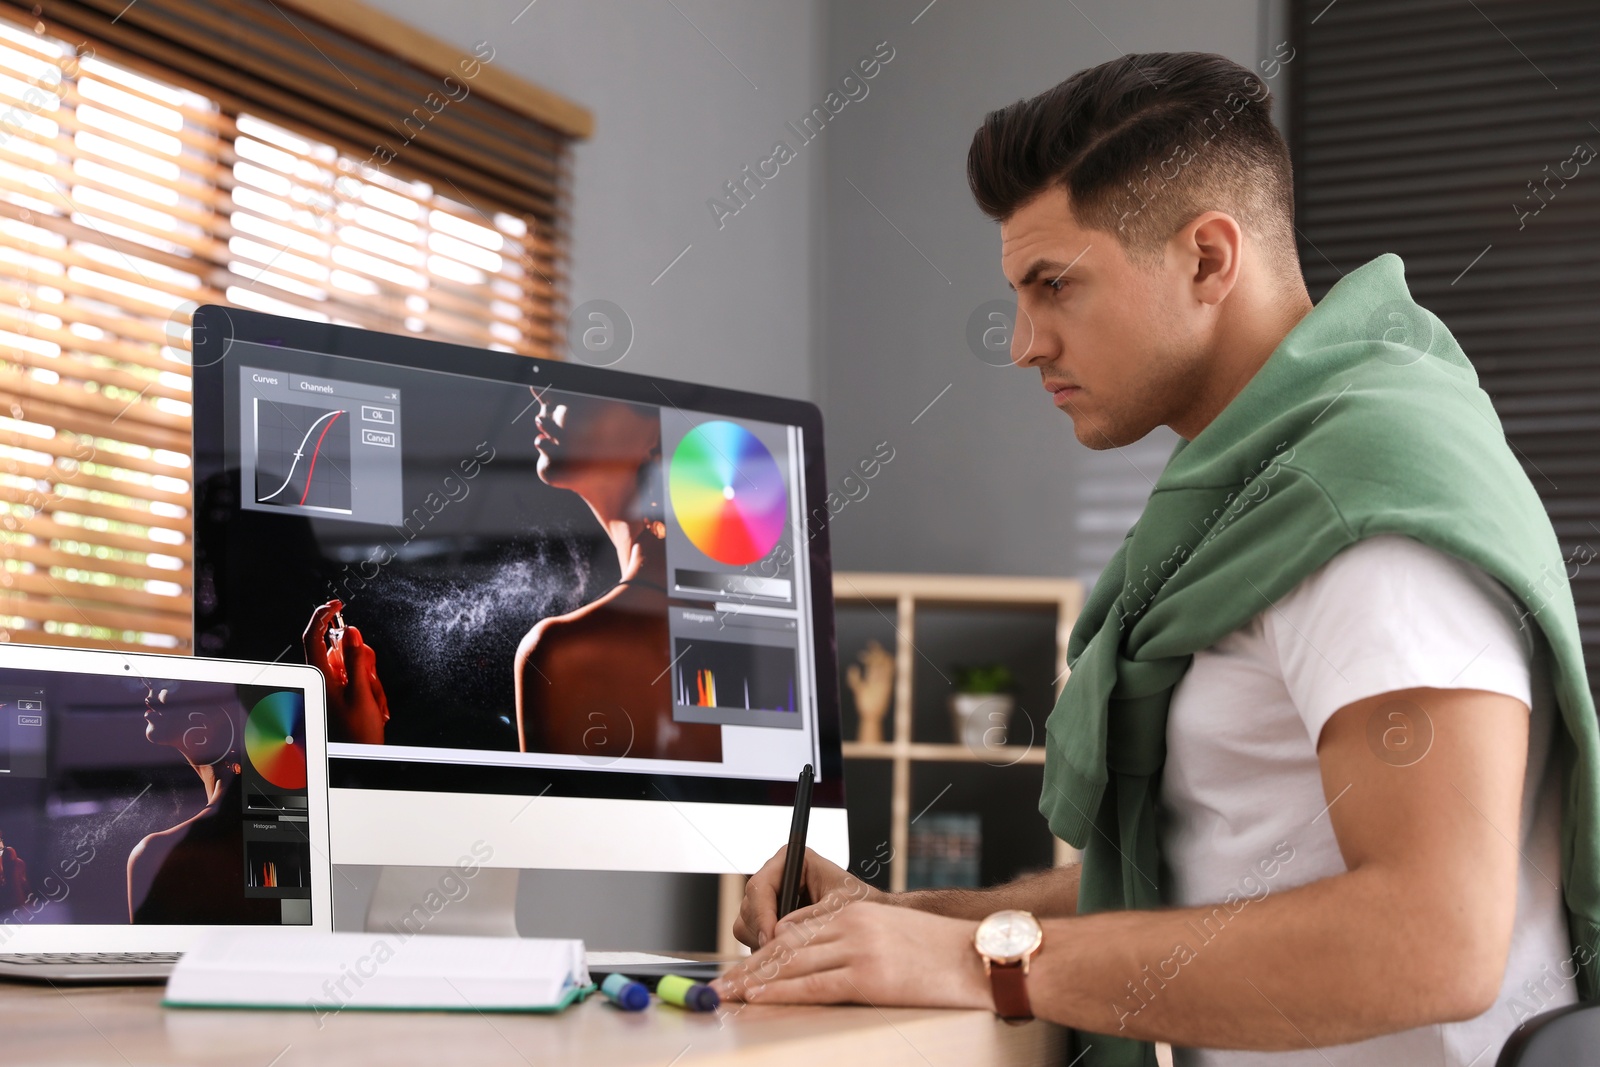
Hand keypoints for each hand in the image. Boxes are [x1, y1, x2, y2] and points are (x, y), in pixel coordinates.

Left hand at [303, 599, 389, 744]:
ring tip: (373, 703)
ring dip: (369, 680)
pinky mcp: (340, 694)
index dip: (323, 615)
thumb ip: (355, 660)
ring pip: (353, 665)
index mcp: (320, 677)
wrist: (360, 759)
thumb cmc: (357, 734)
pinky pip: (356, 679)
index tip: (337, 603)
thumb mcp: (361, 694)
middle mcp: (322, 679)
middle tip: (370, 681)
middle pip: (341, 650)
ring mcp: (331, 687)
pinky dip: (369, 689)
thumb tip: (350, 632)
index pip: (314, 636)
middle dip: (362, 661)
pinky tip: (373, 706)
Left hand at [713, 899, 988, 1010]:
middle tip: (723, 981)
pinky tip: (759, 997)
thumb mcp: (890, 932)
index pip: (796, 930)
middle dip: (751, 966)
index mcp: (855, 913)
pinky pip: (813, 986)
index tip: (745, 966)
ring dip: (756, 980)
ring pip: (792, 965)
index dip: (765, 951)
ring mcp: (858, 950)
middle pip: (786, 947)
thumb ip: (852, 937)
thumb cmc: (940, 950)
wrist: (978, 956)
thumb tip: (815, 953)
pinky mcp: (867, 977)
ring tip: (730, 992)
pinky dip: (781, 992)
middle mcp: (851, 926)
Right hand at [734, 846, 887, 949]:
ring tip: (789, 953)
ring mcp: (770, 899)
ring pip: (746, 923)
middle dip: (761, 931)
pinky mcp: (768, 919)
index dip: (762, 914)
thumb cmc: (859, 902)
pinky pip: (752, 936)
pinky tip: (787, 954)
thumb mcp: (841, 906)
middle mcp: (776, 876)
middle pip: (748, 906)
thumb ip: (812, 915)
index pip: (760, 886)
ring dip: (762, 942)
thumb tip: (781, 930)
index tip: (772, 938)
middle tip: (780, 953)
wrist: (867, 917)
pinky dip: (765, 949)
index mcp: (791, 860)